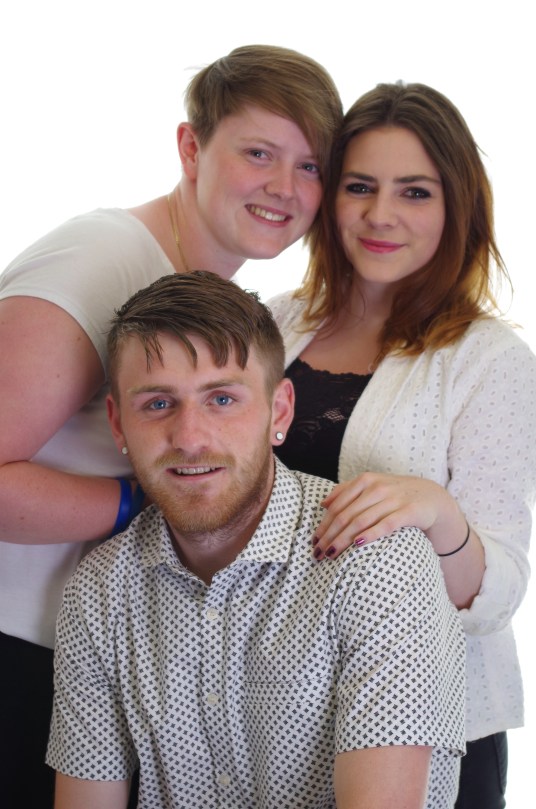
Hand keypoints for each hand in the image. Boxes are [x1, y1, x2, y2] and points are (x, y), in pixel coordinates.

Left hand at [313, 472, 455, 559]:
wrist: (431, 497)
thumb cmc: (395, 494)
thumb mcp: (372, 486)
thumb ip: (347, 491)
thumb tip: (323, 504)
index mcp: (365, 480)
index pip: (337, 505)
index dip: (323, 524)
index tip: (314, 541)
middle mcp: (377, 488)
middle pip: (345, 515)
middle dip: (328, 535)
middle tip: (317, 553)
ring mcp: (393, 499)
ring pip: (360, 521)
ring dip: (342, 539)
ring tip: (330, 554)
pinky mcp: (408, 512)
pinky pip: (385, 524)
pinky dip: (370, 534)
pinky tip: (357, 545)